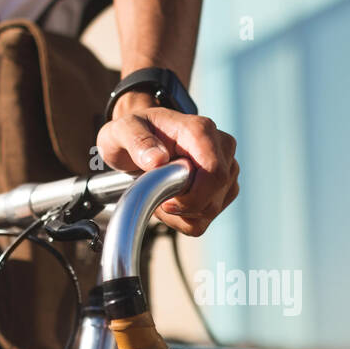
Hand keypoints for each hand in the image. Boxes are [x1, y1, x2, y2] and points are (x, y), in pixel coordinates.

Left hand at [95, 93, 239, 235]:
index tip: (165, 201)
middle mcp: (221, 147)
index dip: (192, 196)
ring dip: (180, 214)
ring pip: (211, 210)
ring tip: (161, 194)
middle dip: (182, 207)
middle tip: (156, 196)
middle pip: (214, 197)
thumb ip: (138, 141)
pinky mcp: (224, 187)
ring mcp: (226, 168)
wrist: (140, 138)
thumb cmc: (134, 132)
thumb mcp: (123, 130)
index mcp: (200, 130)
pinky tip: (171, 200)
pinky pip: (207, 218)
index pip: (214, 173)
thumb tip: (157, 160)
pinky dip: (185, 218)